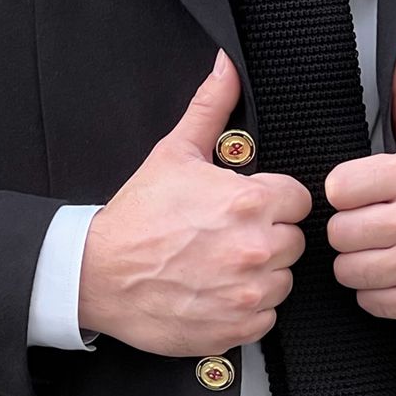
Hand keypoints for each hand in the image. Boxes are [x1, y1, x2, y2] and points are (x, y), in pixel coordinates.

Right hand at [79, 50, 312, 354]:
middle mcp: (254, 249)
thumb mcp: (173, 153)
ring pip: (282, 282)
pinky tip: (215, 293)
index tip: (246, 210)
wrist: (97, 274)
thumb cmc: (135, 218)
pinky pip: (265, 319)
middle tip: (226, 238)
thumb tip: (226, 68)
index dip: (272, 203)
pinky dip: (245, 310)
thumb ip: (211, 108)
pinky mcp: (236, 327)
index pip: (298, 201)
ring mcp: (247, 293)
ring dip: (259, 276)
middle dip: (266, 239)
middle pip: (293, 242)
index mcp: (249, 202)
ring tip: (218, 266)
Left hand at [324, 33, 395, 333]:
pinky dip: (378, 294)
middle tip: (374, 228)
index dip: (344, 195)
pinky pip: (369, 301)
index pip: (339, 187)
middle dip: (351, 233)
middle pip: (339, 233)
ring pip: (349, 271)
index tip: (360, 197)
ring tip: (385, 252)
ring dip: (360, 266)